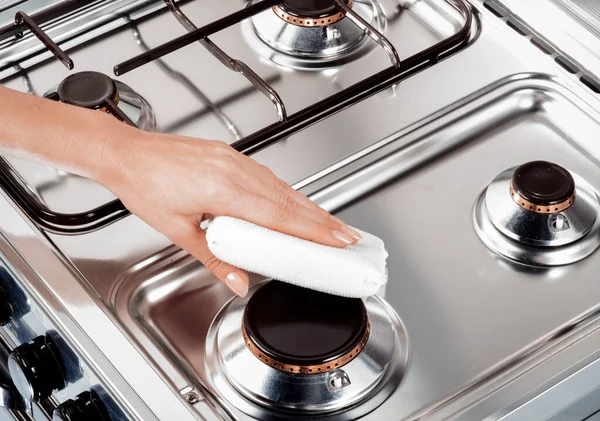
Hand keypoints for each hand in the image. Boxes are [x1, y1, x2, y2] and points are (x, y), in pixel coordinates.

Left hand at [98, 129, 361, 296]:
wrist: (127, 153)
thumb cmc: (144, 186)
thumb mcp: (176, 231)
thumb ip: (213, 258)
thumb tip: (237, 280)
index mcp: (222, 191)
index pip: (279, 216)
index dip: (313, 230)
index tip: (338, 240)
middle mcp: (234, 171)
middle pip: (290, 200)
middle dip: (323, 220)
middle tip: (348, 236)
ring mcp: (234, 160)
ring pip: (282, 187)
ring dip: (309, 207)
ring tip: (329, 225)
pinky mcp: (231, 155)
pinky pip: (268, 176)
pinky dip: (288, 193)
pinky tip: (296, 203)